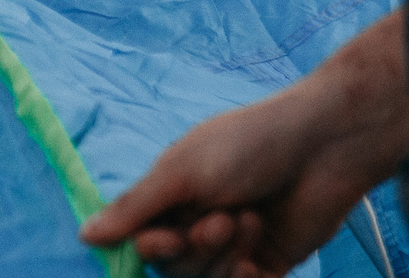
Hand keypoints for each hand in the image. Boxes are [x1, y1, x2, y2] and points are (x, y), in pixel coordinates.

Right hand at [81, 11, 408, 277]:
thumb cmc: (250, 144)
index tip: (167, 236)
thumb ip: (136, 207)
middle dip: (197, 250)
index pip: (142, 242)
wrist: (325, 147)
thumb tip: (83, 235)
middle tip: (224, 219)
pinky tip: (257, 264)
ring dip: (224, 261)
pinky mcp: (267, 264)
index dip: (152, 248)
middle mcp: (197, 221)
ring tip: (249, 222)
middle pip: (174, 268)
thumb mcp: (183, 170)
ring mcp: (232, 246)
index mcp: (171, 195)